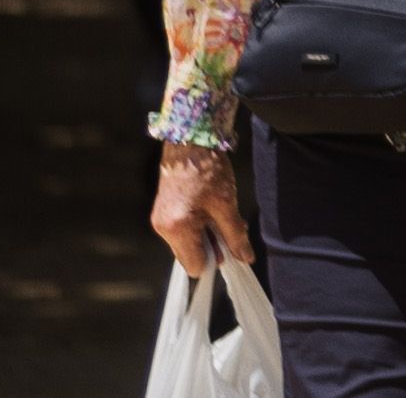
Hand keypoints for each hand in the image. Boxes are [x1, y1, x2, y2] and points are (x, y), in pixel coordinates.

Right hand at [149, 141, 248, 279]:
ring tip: (219, 211)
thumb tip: (245, 258)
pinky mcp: (162, 211)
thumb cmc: (207, 169)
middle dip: (211, 246)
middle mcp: (163, 228)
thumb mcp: (226, 204)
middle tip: (227, 224)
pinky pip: (182, 230)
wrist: (189, 139)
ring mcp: (160, 219)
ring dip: (206, 234)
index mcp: (178, 228)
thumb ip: (235, 236)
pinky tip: (208, 207)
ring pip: (187, 243)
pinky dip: (197, 225)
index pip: (195, 267)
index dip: (215, 259)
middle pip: (190, 255)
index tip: (228, 244)